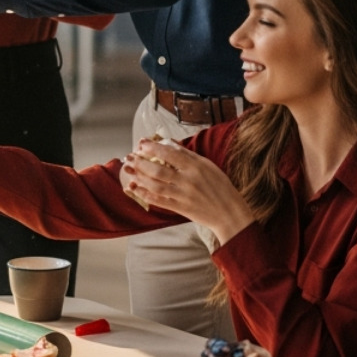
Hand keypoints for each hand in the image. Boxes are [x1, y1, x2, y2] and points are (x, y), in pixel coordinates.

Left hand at [122, 139, 254, 244]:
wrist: (229, 214)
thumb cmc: (220, 187)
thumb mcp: (208, 166)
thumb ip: (188, 155)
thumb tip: (170, 143)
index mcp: (196, 167)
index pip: (170, 154)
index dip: (153, 148)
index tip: (141, 143)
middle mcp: (188, 181)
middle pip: (159, 170)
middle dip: (141, 162)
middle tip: (129, 156)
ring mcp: (183, 196)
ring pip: (156, 185)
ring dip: (139, 176)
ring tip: (127, 169)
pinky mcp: (180, 208)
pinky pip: (159, 201)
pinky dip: (145, 194)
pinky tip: (134, 188)